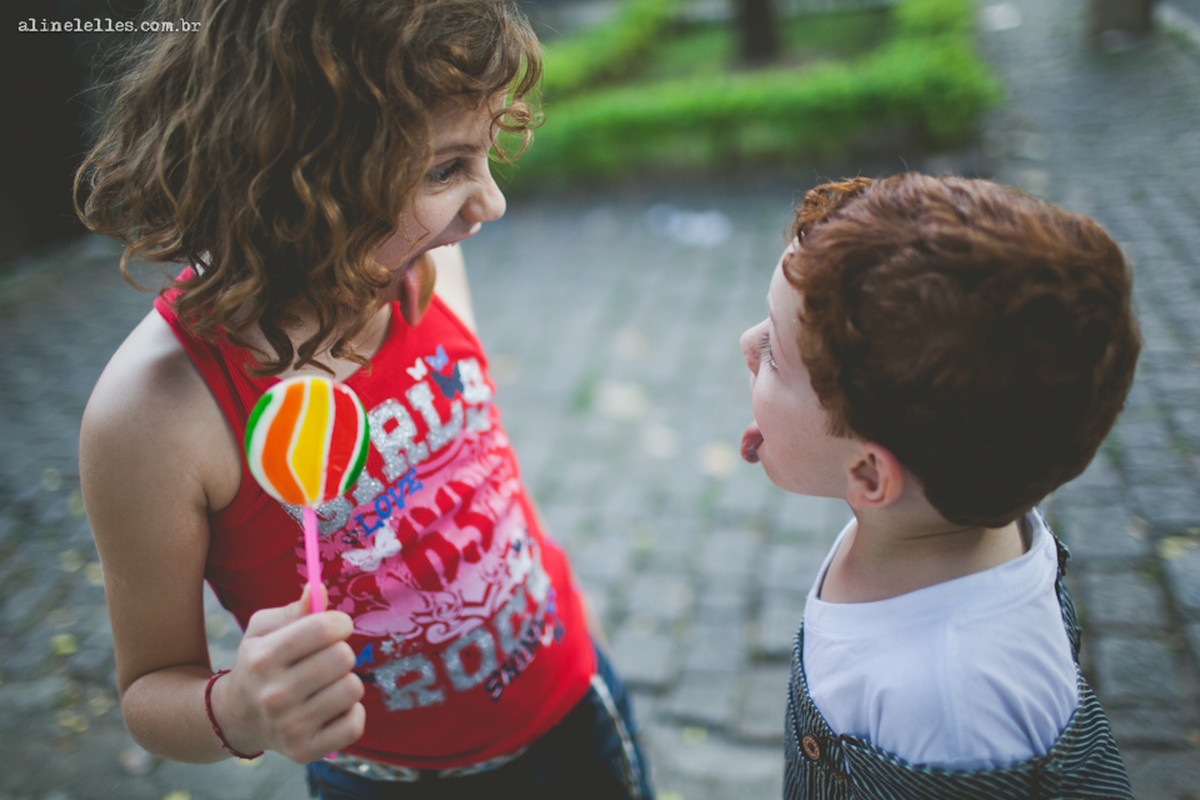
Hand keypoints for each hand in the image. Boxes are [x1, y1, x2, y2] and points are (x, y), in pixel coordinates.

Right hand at [212, 586, 365, 762]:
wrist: (235, 718)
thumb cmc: (258, 663)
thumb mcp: (264, 630)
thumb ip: (295, 610)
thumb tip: (317, 589)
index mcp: (263, 658)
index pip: (322, 629)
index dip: (340, 623)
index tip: (336, 627)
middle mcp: (274, 694)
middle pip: (342, 658)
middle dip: (341, 652)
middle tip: (327, 659)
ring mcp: (289, 726)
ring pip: (352, 689)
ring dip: (346, 682)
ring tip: (326, 684)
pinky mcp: (304, 751)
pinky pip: (354, 724)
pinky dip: (351, 713)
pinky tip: (332, 708)